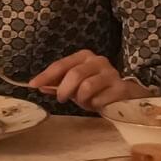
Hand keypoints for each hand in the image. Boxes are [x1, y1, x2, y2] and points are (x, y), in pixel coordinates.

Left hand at [29, 49, 150, 111]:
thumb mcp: (75, 86)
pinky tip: (98, 104)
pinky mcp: (122, 88)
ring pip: (87, 86)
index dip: (45, 76)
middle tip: (62, 99)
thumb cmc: (97, 89)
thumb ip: (57, 84)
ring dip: (81, 99)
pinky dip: (94, 104)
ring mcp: (111, 73)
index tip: (32, 85)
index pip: (60, 65)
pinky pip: (100, 98)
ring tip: (84, 102)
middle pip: (74, 74)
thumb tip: (38, 86)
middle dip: (64, 89)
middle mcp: (98, 61)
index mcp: (84, 56)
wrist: (127, 96)